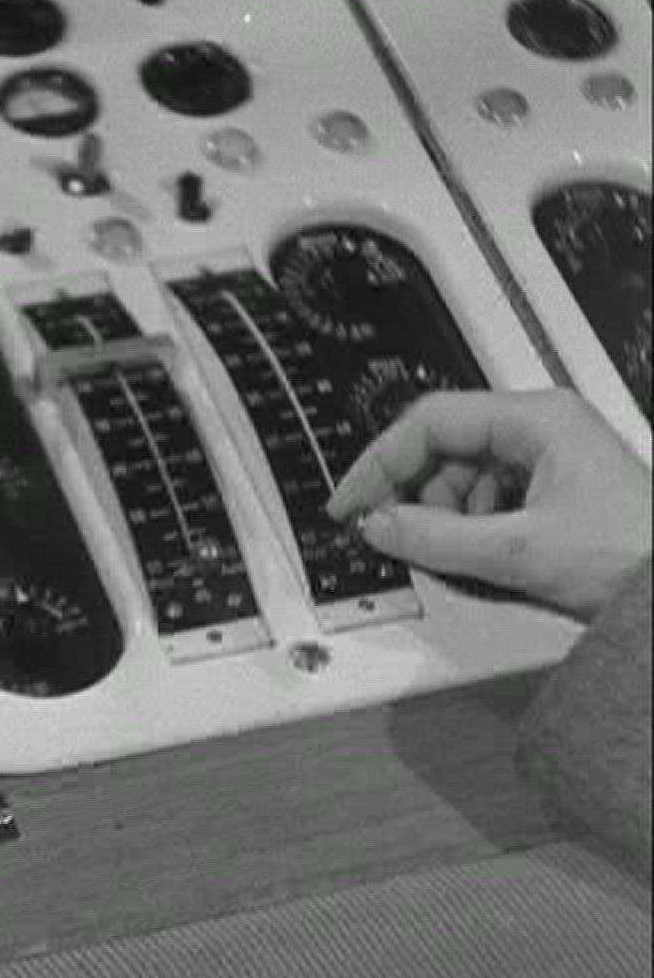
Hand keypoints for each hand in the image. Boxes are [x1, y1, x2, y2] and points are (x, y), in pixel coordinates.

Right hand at [327, 389, 651, 621]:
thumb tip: (378, 526)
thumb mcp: (521, 549)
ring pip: (460, 482)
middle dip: (415, 497)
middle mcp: (540, 432)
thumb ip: (436, 538)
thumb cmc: (639, 553)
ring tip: (458, 556)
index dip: (380, 462)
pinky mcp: (550, 497)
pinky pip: (484, 506)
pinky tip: (482, 559)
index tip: (352, 500)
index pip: (429, 421)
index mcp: (536, 419)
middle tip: (395, 534)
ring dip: (445, 521)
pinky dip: (468, 533)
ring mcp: (546, 464)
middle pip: (442, 451)